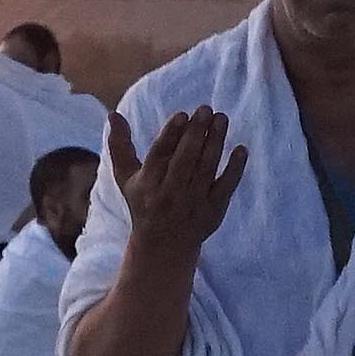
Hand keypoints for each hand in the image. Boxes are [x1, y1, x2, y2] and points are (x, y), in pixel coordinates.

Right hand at [111, 107, 240, 259]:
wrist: (163, 246)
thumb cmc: (144, 203)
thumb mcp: (126, 178)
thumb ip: (119, 146)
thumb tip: (114, 114)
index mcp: (148, 183)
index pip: (160, 155)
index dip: (171, 134)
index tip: (183, 115)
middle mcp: (170, 193)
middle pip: (185, 159)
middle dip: (197, 133)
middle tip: (206, 110)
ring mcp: (193, 203)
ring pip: (206, 168)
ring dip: (216, 142)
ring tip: (222, 119)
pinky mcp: (213, 211)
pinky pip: (226, 186)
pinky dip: (235, 168)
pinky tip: (240, 149)